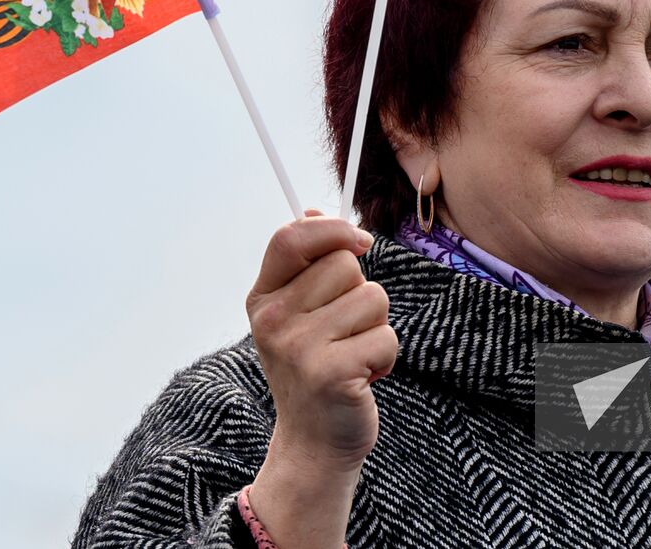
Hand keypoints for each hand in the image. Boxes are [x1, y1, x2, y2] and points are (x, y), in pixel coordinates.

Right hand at [245, 210, 396, 469]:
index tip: (359, 242)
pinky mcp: (331, 373)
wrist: (313, 442)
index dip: (331, 229)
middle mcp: (273, 320)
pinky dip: (386, 358)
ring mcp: (299, 347)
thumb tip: (315, 209)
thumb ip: (308, 263)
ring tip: (353, 355)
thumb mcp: (299, 314)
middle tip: (344, 332)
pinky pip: (386, 337)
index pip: (291, 237)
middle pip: (346, 265)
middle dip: (361, 294)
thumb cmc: (314, 367)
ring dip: (376, 328)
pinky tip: (362, 378)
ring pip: (373, 299)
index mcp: (264, 298)